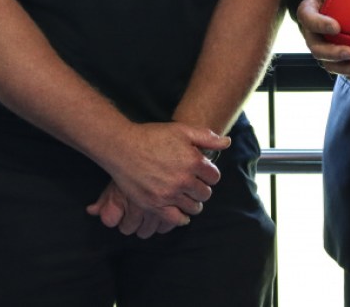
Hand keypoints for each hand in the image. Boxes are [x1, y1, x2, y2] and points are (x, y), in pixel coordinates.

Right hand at [94, 122, 226, 233]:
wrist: (122, 147)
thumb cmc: (152, 136)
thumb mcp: (181, 130)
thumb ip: (206, 137)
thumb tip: (227, 143)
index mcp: (193, 161)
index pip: (214, 176)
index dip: (209, 174)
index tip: (201, 172)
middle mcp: (183, 179)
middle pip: (205, 193)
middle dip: (202, 188)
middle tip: (193, 184)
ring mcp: (169, 194)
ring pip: (193, 207)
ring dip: (193, 203)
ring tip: (186, 196)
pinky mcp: (155, 204)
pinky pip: (176, 219)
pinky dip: (181, 218)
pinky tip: (180, 212)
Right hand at [296, 0, 349, 84]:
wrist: (329, 3)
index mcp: (307, 13)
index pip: (309, 20)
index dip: (320, 24)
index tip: (336, 26)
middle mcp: (311, 34)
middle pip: (317, 48)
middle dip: (333, 53)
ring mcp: (322, 49)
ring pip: (329, 64)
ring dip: (345, 69)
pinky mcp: (334, 59)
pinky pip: (343, 70)